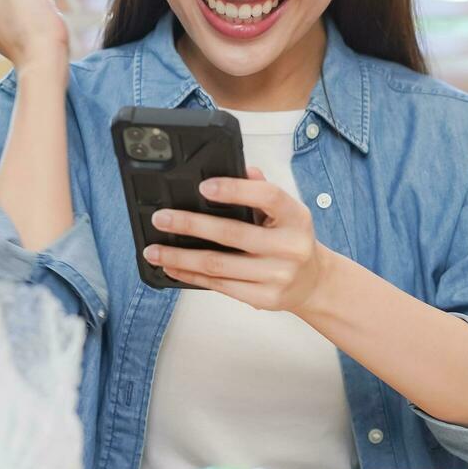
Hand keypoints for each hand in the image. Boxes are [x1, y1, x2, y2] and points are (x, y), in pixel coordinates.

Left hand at [143, 166, 329, 312]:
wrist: (312, 282)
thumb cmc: (291, 239)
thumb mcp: (286, 212)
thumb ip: (261, 190)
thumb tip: (239, 170)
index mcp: (296, 217)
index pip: (267, 196)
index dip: (234, 189)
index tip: (203, 187)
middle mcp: (289, 247)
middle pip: (232, 234)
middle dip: (190, 225)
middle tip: (161, 219)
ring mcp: (277, 275)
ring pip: (218, 265)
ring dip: (180, 256)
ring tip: (155, 250)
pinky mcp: (264, 298)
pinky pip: (219, 286)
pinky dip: (191, 276)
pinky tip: (173, 267)